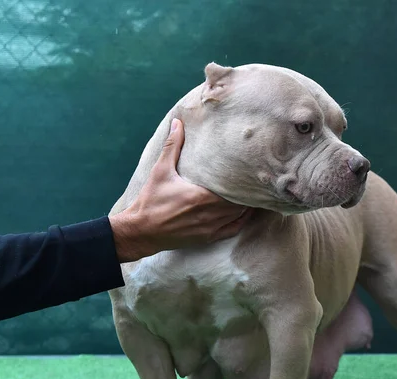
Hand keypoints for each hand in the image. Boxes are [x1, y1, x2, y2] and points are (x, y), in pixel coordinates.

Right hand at [110, 118, 252, 262]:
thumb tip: (177, 122)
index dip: (243, 180)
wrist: (141, 231)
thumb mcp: (160, 171)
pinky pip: (232, 230)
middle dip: (247, 192)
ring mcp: (210, 228)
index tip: (250, 170)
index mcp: (201, 197)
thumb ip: (172, 146)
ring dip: (246, 205)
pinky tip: (246, 213)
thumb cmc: (151, 200)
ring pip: (239, 216)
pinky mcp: (208, 238)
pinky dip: (241, 221)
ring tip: (254, 193)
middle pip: (240, 202)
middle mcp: (210, 214)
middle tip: (255, 180)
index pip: (232, 189)